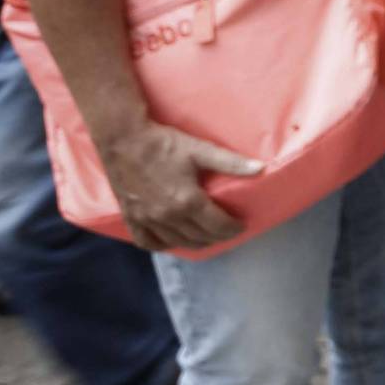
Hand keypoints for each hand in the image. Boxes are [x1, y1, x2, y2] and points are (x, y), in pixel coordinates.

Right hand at [96, 120, 261, 250]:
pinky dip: (163, 245)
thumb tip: (261, 169)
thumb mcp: (201, 150)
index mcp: (187, 201)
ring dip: (195, 242)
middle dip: (218, 236)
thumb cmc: (163, 143)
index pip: (218, 225)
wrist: (123, 139)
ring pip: (177, 242)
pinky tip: (173, 240)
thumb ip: (231, 163)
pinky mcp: (130, 217)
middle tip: (228, 231)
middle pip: (200, 237)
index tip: (241, 225)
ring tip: (208, 236)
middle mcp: (167, 216)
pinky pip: (147, 242)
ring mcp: (147, 219)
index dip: (233, 228)